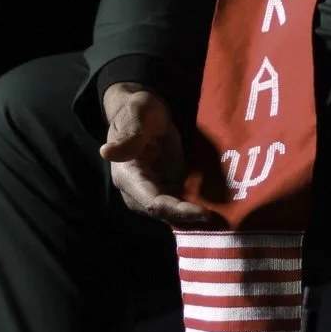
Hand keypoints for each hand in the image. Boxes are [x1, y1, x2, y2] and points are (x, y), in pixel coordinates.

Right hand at [99, 84, 226, 227]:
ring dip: (195, 218)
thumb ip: (128, 137)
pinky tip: (221, 210)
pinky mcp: (169, 188)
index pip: (151, 202)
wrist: (148, 114)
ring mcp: (155, 191)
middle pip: (165, 213)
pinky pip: (183, 203)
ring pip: (174, 213)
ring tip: (224, 220)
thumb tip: (106, 152)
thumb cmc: (139, 111)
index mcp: (128, 176)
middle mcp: (139, 190)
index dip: (176, 211)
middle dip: (190, 218)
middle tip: (220, 219)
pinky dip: (198, 208)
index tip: (203, 213)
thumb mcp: (136, 116)